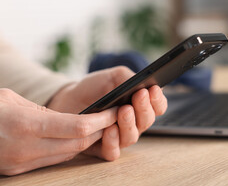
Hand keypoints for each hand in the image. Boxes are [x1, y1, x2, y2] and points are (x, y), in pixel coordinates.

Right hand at [0, 88, 117, 175]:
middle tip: (113, 117)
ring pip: (68, 154)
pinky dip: (69, 148)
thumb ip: (40, 110)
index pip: (77, 127)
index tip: (114, 110)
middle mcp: (26, 148)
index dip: (101, 120)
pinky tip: (74, 137)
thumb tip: (65, 118)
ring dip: (86, 141)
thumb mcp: (9, 98)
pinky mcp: (17, 170)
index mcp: (25, 125)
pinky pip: (53, 160)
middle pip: (78, 143)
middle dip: (100, 131)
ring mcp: (22, 163)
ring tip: (98, 126)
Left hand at [47, 66, 167, 160]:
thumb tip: (142, 84)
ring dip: (129, 123)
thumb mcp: (113, 76)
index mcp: (140, 105)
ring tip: (123, 110)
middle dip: (144, 108)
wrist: (69, 98)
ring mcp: (119, 137)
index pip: (158, 107)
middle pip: (147, 121)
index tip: (153, 90)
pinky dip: (113, 142)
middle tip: (139, 96)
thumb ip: (129, 78)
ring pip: (132, 136)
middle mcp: (133, 123)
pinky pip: (113, 151)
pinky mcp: (102, 148)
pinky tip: (109, 129)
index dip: (158, 100)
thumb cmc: (95, 87)